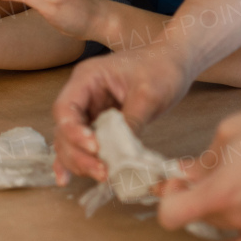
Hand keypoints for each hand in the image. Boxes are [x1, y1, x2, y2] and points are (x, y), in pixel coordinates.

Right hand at [52, 50, 193, 184]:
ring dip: (80, 161)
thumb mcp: (149, 94)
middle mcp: (83, 94)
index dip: (74, 132)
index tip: (94, 147)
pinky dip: (76, 160)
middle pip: (65, 129)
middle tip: (101, 171)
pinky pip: (81, 143)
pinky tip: (66, 178)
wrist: (175, 62)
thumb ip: (131, 122)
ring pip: (70, 141)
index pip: (66, 108)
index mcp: (88, 78)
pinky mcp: (100, 123)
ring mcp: (90, 110)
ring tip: (102, 175)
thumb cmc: (161, 68)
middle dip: (78, 153)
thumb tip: (121, 155)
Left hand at [157, 92, 240, 240]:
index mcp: (221, 191)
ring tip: (219, 180)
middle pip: (196, 215)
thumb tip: (186, 171)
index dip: (169, 196)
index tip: (176, 179)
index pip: (172, 214)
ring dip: (209, 207)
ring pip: (218, 223)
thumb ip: (203, 158)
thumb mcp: (230, 131)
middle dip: (189, 194)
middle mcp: (237, 214)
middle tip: (194, 171)